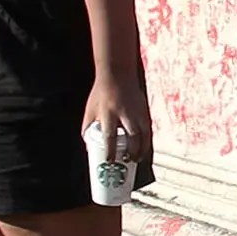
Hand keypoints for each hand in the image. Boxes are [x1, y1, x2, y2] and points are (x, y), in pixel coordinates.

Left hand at [91, 69, 154, 192]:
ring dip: (142, 149)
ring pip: (144, 134)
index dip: (111, 151)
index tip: (110, 161)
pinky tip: (145, 148)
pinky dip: (147, 140)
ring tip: (138, 158)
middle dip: (131, 152)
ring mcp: (137, 112)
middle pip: (132, 137)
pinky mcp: (144, 110)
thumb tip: (89, 147)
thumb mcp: (90, 109)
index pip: (110, 136)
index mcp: (108, 113)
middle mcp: (124, 114)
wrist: (117, 74)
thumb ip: (87, 128)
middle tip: (127, 161)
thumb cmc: (101, 93)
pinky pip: (148, 129)